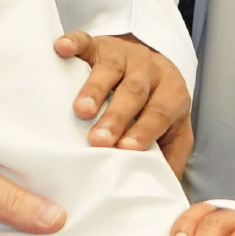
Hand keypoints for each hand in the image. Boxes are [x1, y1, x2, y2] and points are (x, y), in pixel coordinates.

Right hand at [53, 31, 190, 158]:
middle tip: (98, 140)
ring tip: (80, 110)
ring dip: (95, 89)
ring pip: (111, 68)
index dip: (145, 130)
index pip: (160, 112)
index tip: (127, 149)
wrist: (150, 63)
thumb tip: (159, 195)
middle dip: (116, 116)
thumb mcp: (173, 132)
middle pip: (135, 92)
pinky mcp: (99, 43)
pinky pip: (87, 40)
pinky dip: (74, 43)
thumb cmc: (156, 107)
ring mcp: (123, 55)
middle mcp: (149, 71)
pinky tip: (61, 49)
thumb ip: (170, 161)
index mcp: (171, 93)